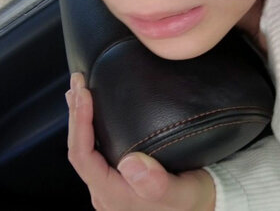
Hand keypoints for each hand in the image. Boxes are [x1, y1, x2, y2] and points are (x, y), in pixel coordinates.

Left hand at [66, 73, 215, 210]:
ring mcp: (109, 186)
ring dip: (80, 118)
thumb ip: (157, 185)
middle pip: (79, 151)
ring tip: (79, 90)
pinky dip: (90, 127)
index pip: (83, 157)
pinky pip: (95, 151)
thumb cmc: (193, 202)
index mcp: (113, 196)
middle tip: (79, 80)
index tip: (85, 94)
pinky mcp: (116, 179)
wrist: (203, 208)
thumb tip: (130, 163)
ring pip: (84, 149)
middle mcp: (105, 193)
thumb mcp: (183, 193)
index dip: (80, 123)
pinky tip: (92, 112)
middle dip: (76, 114)